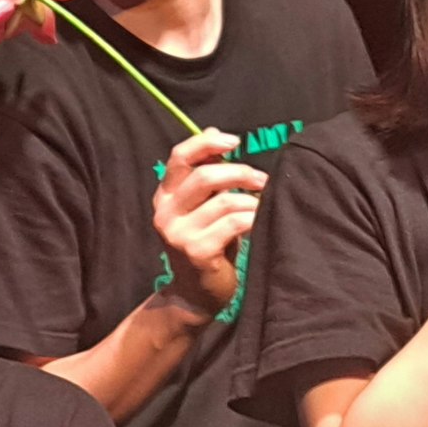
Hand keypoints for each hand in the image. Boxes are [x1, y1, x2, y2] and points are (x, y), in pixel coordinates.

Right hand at [150, 129, 268, 314]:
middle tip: (262, 180)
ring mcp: (179, 234)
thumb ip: (206, 171)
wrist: (196, 294)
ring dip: (252, 200)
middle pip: (206, 176)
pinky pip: (234, 223)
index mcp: (165, 196)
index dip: (207, 143)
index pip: (180, 157)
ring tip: (263, 205)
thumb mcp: (202, 206)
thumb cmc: (206, 244)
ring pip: (225, 201)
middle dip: (241, 173)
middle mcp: (165, 212)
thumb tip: (214, 132)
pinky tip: (258, 223)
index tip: (235, 141)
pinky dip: (252, 218)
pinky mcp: (197, 251)